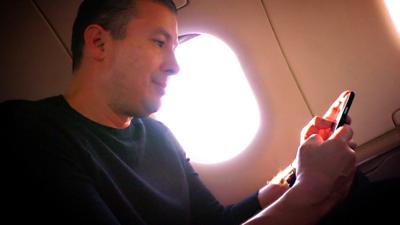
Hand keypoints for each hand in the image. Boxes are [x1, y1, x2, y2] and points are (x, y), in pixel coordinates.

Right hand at [294, 91, 356, 213]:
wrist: (313, 194)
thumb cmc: (309, 168)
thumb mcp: (305, 144)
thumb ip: (315, 135)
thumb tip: (320, 137)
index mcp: (339, 142)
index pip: (346, 127)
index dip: (339, 127)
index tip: (334, 128)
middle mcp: (349, 153)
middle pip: (349, 141)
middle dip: (340, 142)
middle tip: (326, 146)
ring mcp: (351, 168)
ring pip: (348, 156)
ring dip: (339, 156)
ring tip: (324, 162)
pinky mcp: (350, 180)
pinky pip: (346, 169)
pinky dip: (338, 169)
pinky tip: (325, 173)